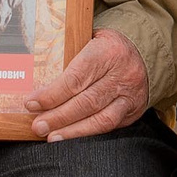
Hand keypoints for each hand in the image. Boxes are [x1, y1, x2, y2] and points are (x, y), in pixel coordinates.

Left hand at [27, 29, 147, 140]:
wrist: (144, 50)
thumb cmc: (106, 46)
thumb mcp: (89, 39)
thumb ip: (69, 57)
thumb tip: (37, 83)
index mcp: (107, 52)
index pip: (76, 78)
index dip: (52, 94)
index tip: (32, 103)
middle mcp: (122, 75)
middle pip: (86, 101)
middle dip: (59, 117)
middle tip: (38, 126)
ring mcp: (130, 95)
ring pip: (101, 119)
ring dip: (73, 131)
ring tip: (51, 137)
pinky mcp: (133, 111)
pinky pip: (110, 126)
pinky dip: (88, 133)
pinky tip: (72, 136)